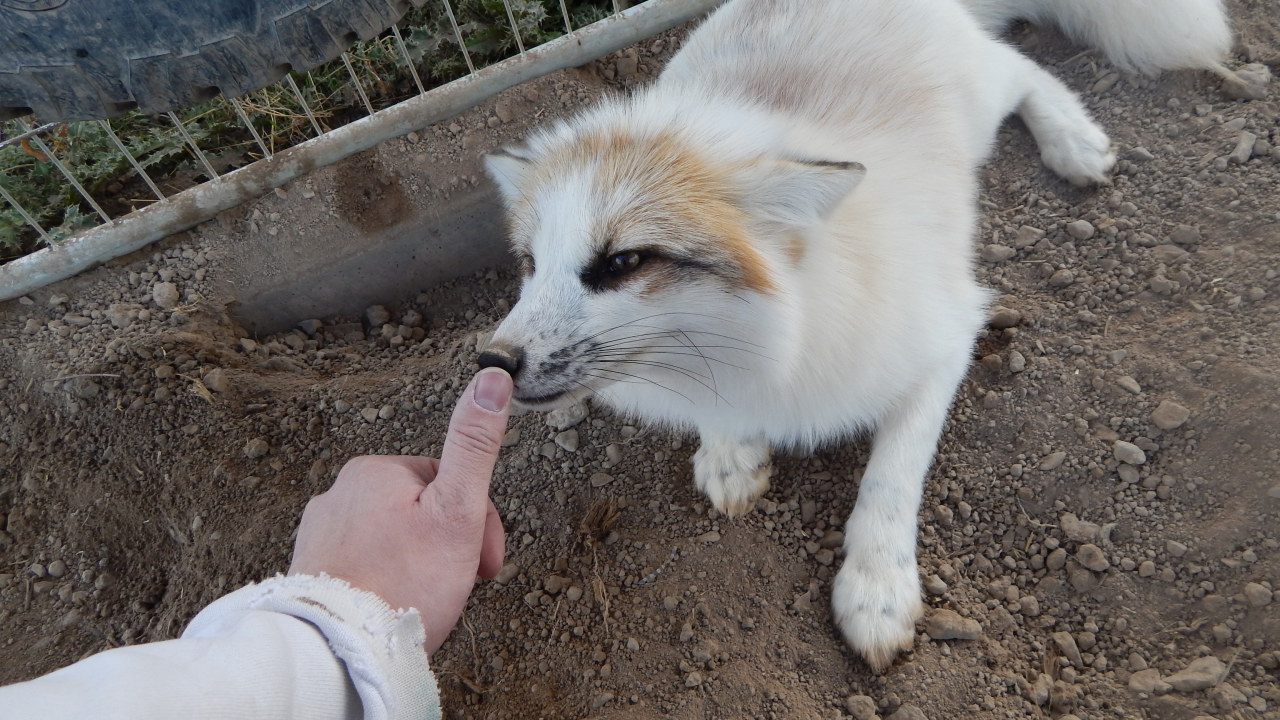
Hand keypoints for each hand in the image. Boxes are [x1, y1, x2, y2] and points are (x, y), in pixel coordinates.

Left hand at [288, 368, 513, 652]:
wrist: (339, 652)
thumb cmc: (403, 584)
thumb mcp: (457, 511)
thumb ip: (474, 444)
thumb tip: (491, 379)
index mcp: (375, 470)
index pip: (448, 484)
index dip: (478, 526)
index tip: (483, 564)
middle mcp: (339, 493)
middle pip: (420, 512)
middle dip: (447, 548)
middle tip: (454, 586)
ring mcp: (321, 533)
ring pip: (394, 540)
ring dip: (417, 567)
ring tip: (423, 601)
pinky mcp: (311, 569)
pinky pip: (364, 566)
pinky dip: (385, 583)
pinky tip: (394, 607)